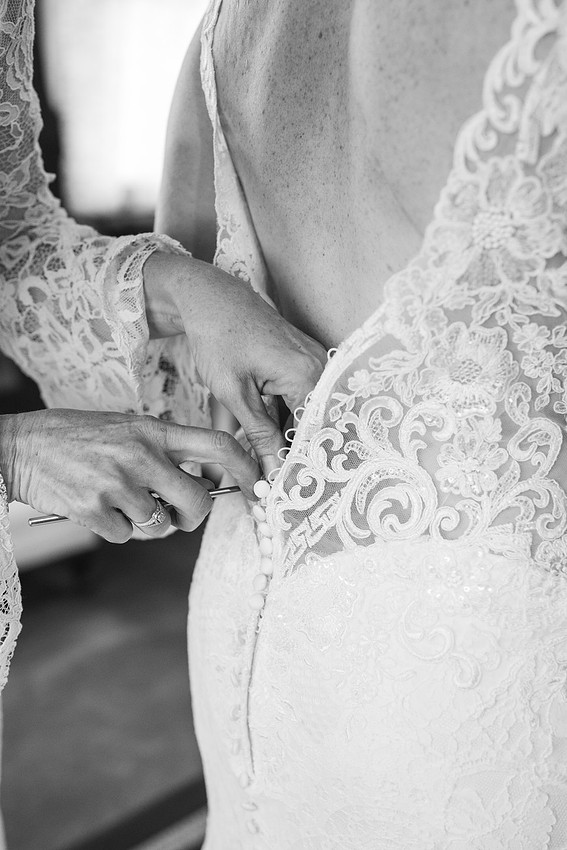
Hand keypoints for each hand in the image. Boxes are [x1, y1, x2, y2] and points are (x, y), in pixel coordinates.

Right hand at [0, 409, 258, 542]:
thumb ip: (164, 451)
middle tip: (178, 516)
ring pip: (159, 525)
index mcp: (153, 430)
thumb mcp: (126, 428)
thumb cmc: (77, 437)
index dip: (246, 469)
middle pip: (198, 501)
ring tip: (119, 501)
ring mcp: (117, 483)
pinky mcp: (93, 509)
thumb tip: (203, 485)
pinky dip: (114, 530)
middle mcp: (141, 455)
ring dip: (145, 524)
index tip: (256, 488)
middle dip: (193, 517)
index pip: (218, 444)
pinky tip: (96, 508)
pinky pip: (124, 536)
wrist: (20, 446)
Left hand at [144, 252, 326, 473]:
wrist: (211, 297)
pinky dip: (288, 422)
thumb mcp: (235, 393)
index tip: (284, 495)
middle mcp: (321, 368)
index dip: (299, 466)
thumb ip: (259, 435)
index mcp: (308, 374)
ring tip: (272, 472)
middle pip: (316, 426)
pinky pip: (304, 400)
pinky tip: (272, 442)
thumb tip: (273, 473)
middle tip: (276, 490)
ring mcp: (316, 363)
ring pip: (309, 416)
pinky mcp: (305, 362)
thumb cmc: (219, 337)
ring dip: (291, 441)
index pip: (314, 434)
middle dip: (296, 458)